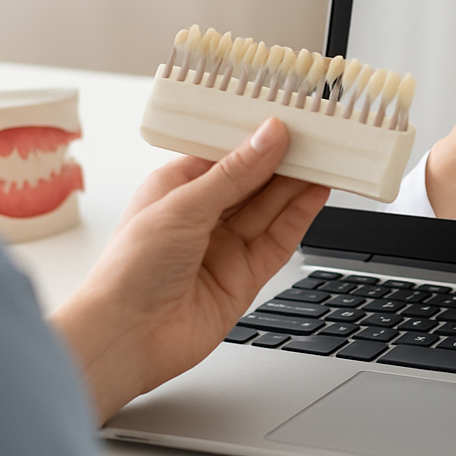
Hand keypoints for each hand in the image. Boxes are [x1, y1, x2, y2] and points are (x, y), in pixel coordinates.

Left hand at [50, 116, 329, 421]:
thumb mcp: (183, 206)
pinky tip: (316, 192)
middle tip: (319, 135)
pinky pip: (280, 238)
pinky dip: (300, 215)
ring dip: (298, 183)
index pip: (227, 153)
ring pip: (271, 207)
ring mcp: (226, 246)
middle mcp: (203, 215)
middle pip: (255, 179)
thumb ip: (234, 173)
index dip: (258, 136)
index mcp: (178, 188)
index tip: (289, 117)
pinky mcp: (246, 275)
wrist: (127, 338)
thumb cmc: (129, 271)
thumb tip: (269, 137)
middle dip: (285, 158)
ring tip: (328, 157)